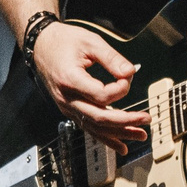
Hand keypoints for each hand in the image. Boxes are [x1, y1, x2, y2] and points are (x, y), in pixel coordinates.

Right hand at [32, 22, 144, 151]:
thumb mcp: (90, 41)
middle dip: (126, 120)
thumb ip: (111, 58)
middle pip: (99, 117)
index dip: (120, 89)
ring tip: (140, 135)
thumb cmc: (63, 42)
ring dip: (120, 133)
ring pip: (95, 127)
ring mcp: (67, 107)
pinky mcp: (70, 110)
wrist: (41, 46)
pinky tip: (122, 145)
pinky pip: (89, 128)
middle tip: (146, 118)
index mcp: (70, 79)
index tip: (128, 77)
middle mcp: (67, 98)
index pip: (101, 95)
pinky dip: (106, 138)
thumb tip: (130, 73)